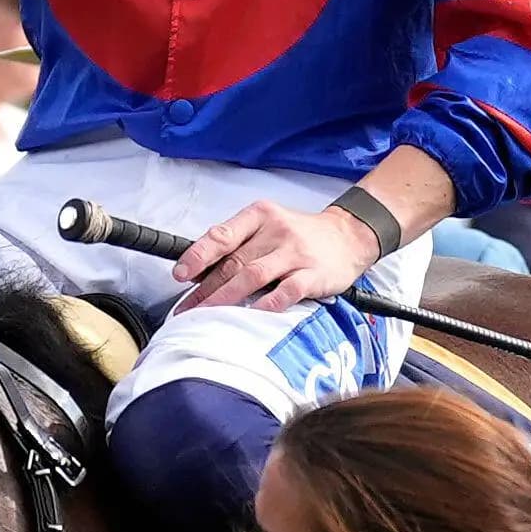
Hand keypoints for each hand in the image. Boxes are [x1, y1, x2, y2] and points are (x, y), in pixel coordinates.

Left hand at [173, 201, 379, 314]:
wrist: (349, 235)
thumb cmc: (300, 235)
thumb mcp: (268, 225)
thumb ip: (239, 242)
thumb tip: (199, 270)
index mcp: (259, 215)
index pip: (222, 235)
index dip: (198, 256)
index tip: (180, 275)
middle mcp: (276, 231)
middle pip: (233, 262)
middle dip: (205, 289)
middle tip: (186, 310)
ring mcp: (295, 253)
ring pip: (253, 275)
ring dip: (226, 298)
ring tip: (207, 316)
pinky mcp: (314, 274)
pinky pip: (287, 290)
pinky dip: (268, 303)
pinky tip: (252, 314)